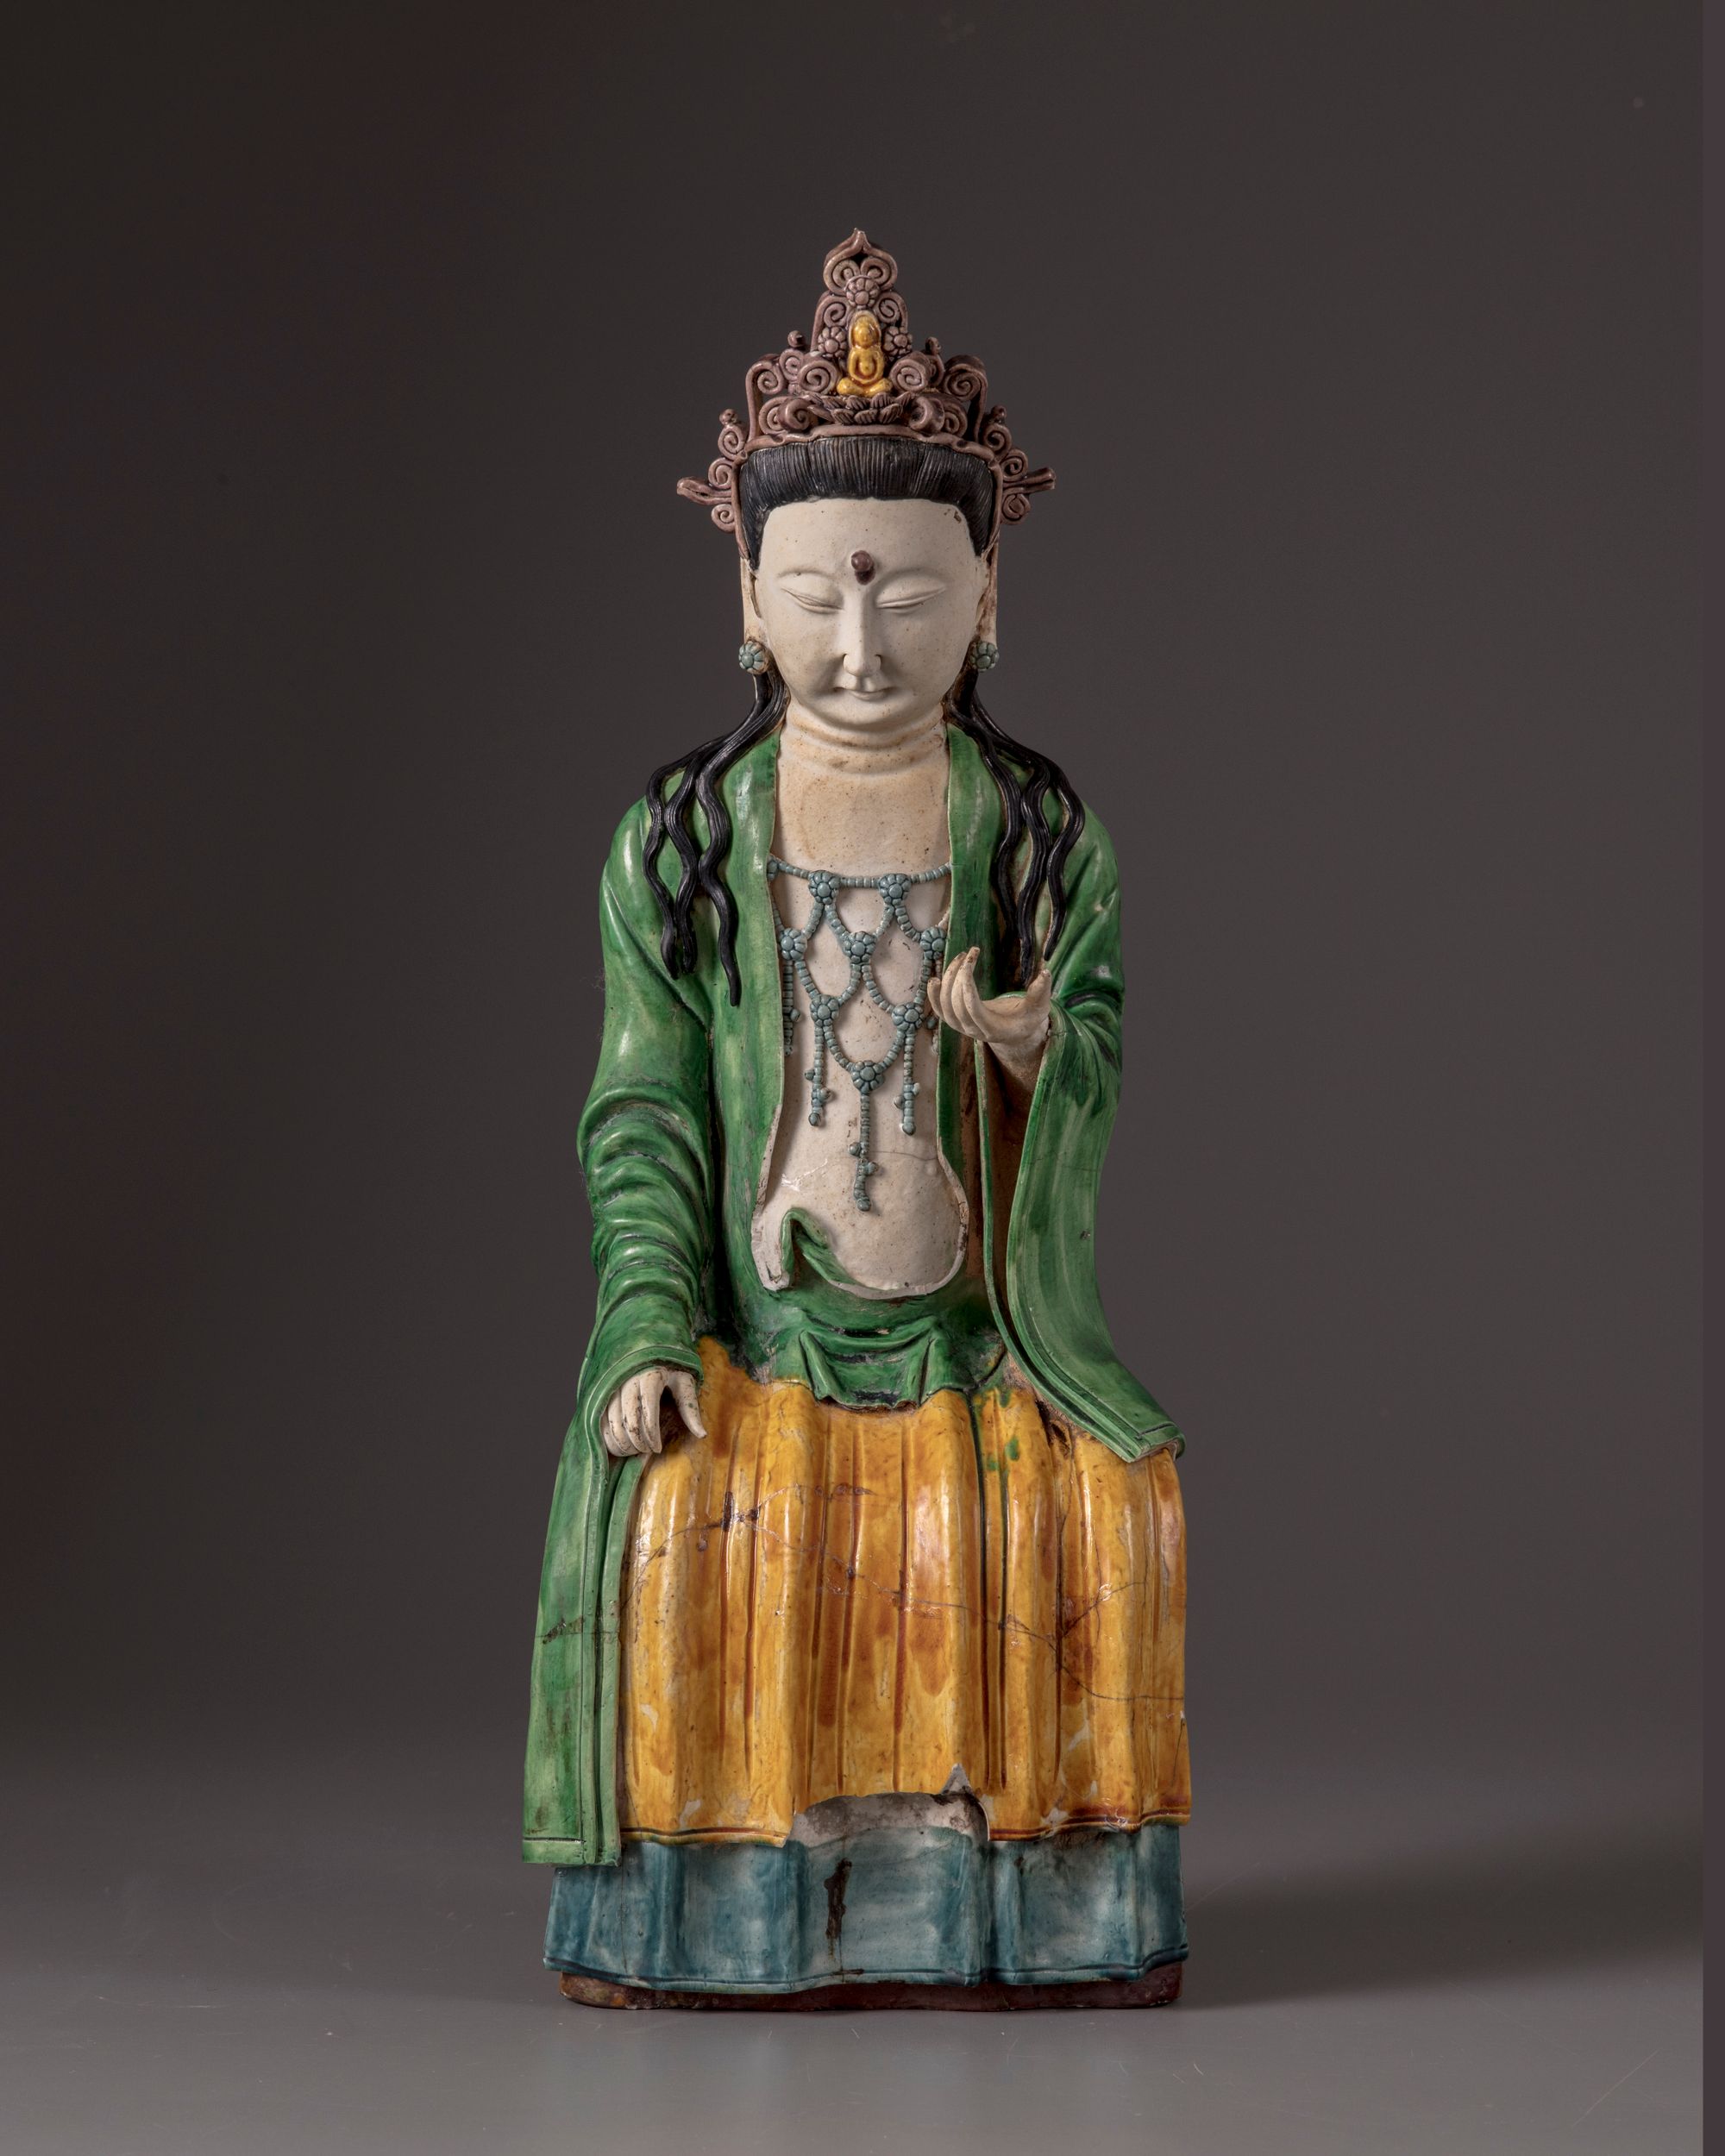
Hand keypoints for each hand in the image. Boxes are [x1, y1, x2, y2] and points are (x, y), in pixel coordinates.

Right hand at [600, 1365, 707, 1459]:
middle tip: (647, 1451)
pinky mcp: (604, 1391)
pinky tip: (617, 1447)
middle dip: (637, 1441)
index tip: (658, 1449)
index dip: (651, 1435)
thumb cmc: (670, 1366)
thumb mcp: (685, 1382)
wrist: (650, 1345)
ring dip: (621, 1441)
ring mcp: (613, 1385)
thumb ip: (690, 1408)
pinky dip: (607, 1436)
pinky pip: (600, 1418)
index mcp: (650, 1375)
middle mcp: (628, 1379)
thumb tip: (702, 1435)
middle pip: (628, 1418)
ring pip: (611, 1420)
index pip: (648, 1411)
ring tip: (634, 1452)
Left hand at [927, 947, 1051, 1085]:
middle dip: (958, 975)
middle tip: (970, 953)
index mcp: (993, 1029)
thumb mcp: (1039, 1007)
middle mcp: (973, 1031)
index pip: (972, 1009)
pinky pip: (938, 1011)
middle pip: (956, 1005)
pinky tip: (934, 979)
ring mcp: (962, 1028)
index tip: (969, 962)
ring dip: (948, 978)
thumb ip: (1041, 991)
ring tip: (961, 957)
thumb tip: (1045, 972)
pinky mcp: (955, 1022)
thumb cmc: (1027, 1019)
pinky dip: (932, 995)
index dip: (966, 986)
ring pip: (945, 1005)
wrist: (1015, 1033)